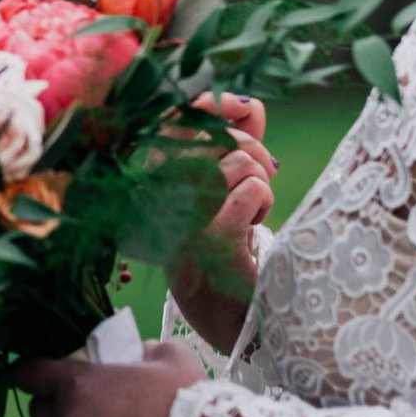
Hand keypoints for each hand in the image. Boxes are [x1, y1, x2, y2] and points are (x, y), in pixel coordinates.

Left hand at [12, 341, 202, 416]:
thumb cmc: (186, 398)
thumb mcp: (165, 355)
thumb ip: (138, 349)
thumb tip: (130, 353)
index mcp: (76, 383)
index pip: (28, 374)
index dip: (30, 371)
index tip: (36, 372)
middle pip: (38, 409)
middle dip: (53, 403)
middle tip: (80, 401)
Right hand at [165, 93, 274, 355]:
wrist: (224, 313)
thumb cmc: (224, 242)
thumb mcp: (222, 185)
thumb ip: (231, 139)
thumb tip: (242, 102)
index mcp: (153, 172)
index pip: (177, 113)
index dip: (212, 103)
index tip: (240, 111)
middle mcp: (156, 190)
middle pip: (216, 134)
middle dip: (252, 150)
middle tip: (256, 181)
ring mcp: (180, 215)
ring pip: (238, 162)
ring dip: (260, 183)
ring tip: (251, 212)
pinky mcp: (209, 239)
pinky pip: (250, 190)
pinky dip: (262, 202)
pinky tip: (253, 224)